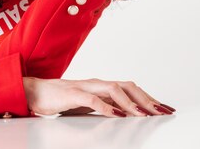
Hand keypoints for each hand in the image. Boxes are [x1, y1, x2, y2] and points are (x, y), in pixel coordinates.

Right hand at [22, 76, 175, 116]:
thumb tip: (126, 116)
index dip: (148, 98)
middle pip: (127, 86)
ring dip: (130, 103)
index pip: (130, 89)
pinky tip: (116, 115)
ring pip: (113, 89)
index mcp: (101, 86)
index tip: (164, 108)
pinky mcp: (72, 94)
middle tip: (162, 111)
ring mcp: (85, 87)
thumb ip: (106, 107)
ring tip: (143, 114)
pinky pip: (92, 99)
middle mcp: (97, 83)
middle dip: (146, 99)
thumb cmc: (60, 99)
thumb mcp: (88, 105)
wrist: (35, 92)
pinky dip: (106, 106)